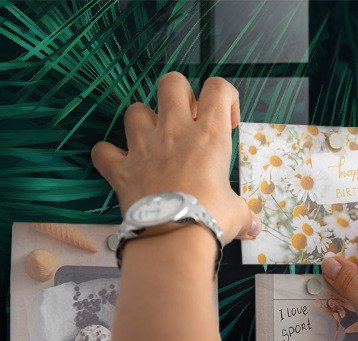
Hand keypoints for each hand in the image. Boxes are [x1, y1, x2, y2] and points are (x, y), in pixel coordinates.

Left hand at [91, 72, 258, 242]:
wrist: (173, 239)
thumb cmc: (211, 219)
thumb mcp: (235, 214)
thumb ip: (243, 215)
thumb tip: (253, 228)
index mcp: (208, 135)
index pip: (218, 88)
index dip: (225, 97)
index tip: (228, 123)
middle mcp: (174, 131)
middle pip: (172, 83)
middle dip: (180, 95)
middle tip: (188, 121)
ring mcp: (143, 147)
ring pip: (135, 110)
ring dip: (144, 122)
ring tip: (155, 143)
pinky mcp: (121, 168)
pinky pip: (103, 151)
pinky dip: (110, 155)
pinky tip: (121, 165)